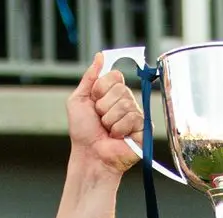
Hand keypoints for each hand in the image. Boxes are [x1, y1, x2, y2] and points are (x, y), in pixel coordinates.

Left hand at [67, 54, 141, 175]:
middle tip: (101, 120)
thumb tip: (100, 56)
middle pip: (121, 89)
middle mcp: (126, 101)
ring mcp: (136, 115)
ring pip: (126, 104)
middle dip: (104, 106)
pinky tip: (118, 137)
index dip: (101, 89)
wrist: (89, 155)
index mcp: (112, 93)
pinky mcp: (144, 129)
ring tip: (108, 130)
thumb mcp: (78, 100)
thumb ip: (89, 77)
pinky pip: (134, 118)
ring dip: (110, 120)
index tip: (94, 101)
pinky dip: (120, 129)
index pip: (115, 75)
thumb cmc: (83, 133)